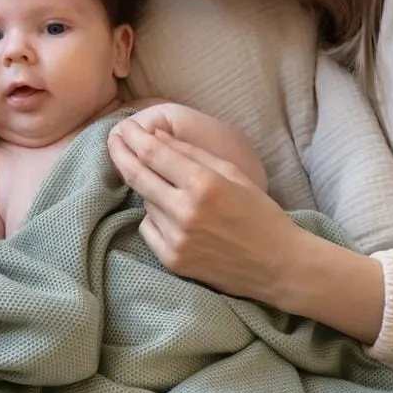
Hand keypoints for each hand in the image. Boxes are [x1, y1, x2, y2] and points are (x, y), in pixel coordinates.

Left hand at [107, 115, 297, 304]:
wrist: (278, 265)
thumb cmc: (261, 214)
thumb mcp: (233, 174)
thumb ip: (192, 153)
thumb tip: (155, 136)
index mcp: (205, 184)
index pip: (154, 154)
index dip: (134, 137)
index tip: (124, 127)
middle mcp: (186, 212)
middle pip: (137, 176)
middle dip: (121, 153)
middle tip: (114, 138)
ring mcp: (177, 239)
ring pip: (146, 203)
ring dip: (153, 192)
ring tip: (179, 195)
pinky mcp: (172, 261)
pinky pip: (148, 229)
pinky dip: (156, 219)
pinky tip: (178, 220)